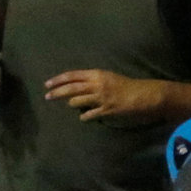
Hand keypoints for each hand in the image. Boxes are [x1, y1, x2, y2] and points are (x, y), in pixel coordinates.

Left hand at [45, 70, 166, 124]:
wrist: (144, 95)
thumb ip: (92, 81)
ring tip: (74, 105)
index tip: (47, 84)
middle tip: (47, 96)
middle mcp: (97, 84)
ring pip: (77, 102)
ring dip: (73, 105)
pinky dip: (84, 116)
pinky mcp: (105, 111)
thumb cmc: (126, 85)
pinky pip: (88, 115)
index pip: (73, 75)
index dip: (58, 79)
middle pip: (71, 88)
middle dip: (57, 92)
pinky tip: (85, 117)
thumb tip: (77, 87)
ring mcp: (100, 98)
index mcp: (97, 74)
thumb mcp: (108, 77)